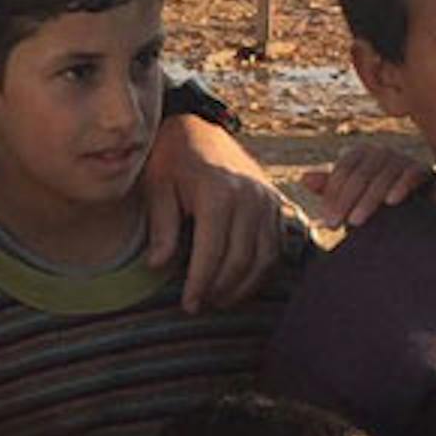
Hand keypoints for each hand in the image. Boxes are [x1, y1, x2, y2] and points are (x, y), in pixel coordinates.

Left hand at [145, 113, 286, 312]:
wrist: (199, 128)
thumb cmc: (172, 160)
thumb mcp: (157, 188)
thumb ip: (161, 227)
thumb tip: (158, 266)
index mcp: (218, 193)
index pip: (212, 253)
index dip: (200, 284)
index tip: (188, 305)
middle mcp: (250, 197)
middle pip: (240, 260)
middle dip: (220, 289)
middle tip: (200, 306)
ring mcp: (267, 200)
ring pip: (264, 258)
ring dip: (243, 286)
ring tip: (218, 300)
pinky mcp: (277, 204)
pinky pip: (276, 247)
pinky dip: (261, 271)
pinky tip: (240, 284)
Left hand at [302, 138, 430, 229]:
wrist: (416, 204)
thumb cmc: (375, 200)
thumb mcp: (350, 196)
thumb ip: (329, 188)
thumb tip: (304, 178)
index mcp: (360, 154)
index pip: (342, 171)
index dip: (331, 195)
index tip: (325, 219)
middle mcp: (380, 152)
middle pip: (359, 175)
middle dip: (345, 202)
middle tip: (334, 225)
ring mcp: (402, 159)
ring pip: (382, 177)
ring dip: (368, 200)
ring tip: (355, 222)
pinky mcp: (422, 169)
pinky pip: (411, 174)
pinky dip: (402, 186)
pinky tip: (392, 201)